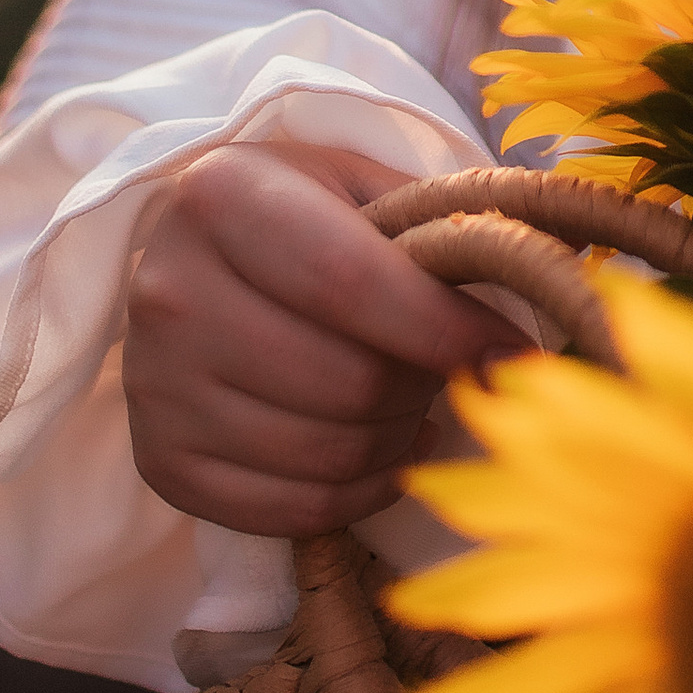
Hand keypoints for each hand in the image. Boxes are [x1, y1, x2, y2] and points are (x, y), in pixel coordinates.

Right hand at [124, 143, 518, 537]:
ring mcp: (155, 386)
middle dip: (422, 385)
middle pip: (345, 382)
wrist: (192, 257)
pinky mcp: (160, 461)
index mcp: (220, 196)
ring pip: (325, 454)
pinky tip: (375, 451)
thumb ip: (434, 226)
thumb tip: (537, 291)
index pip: (351, 284)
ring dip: (396, 440)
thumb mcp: (355, 182)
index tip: (515, 350)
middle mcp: (168, 290)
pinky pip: (292, 510)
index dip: (446, 329)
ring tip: (410, 404)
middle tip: (444, 370)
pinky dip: (358, 492)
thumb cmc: (297, 211)